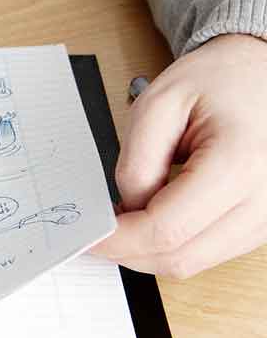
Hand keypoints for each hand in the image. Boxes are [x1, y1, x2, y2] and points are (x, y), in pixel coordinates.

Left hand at [93, 34, 266, 277]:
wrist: (259, 75)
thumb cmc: (216, 81)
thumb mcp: (158, 104)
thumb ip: (136, 162)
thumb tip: (126, 210)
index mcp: (239, 163)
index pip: (167, 228)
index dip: (119, 240)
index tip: (88, 236)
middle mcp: (264, 199)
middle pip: (181, 257)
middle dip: (129, 252)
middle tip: (97, 234)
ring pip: (195, 261)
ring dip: (150, 251)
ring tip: (125, 220)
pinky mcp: (262, 224)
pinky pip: (210, 252)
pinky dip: (174, 244)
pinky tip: (153, 219)